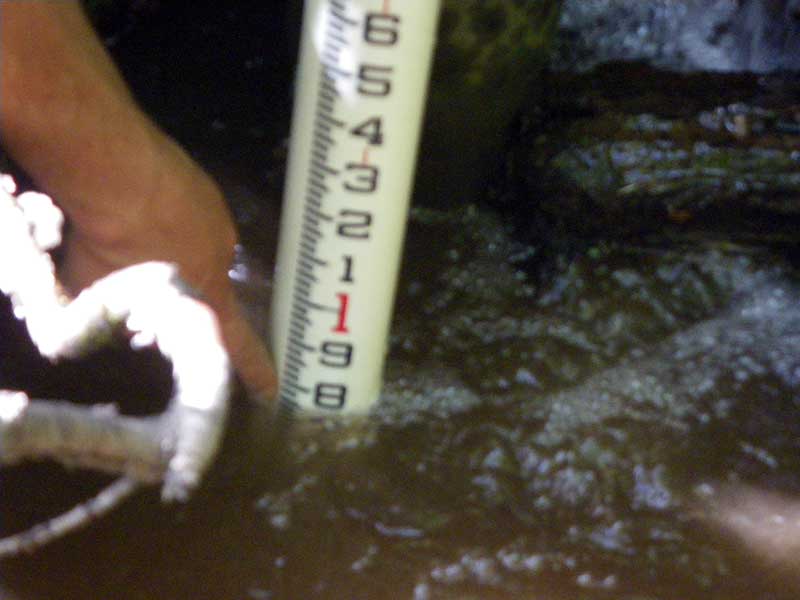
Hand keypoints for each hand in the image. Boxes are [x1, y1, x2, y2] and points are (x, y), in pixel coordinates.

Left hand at [59, 131, 277, 401]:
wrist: (117, 171)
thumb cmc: (111, 247)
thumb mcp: (105, 300)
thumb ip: (123, 317)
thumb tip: (126, 321)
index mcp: (207, 300)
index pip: (238, 346)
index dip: (256, 371)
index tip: (273, 390)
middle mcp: (224, 263)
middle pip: (212, 288)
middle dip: (189, 291)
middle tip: (154, 282)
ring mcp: (220, 222)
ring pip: (201, 249)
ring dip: (178, 252)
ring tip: (141, 239)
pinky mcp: (207, 191)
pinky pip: (193, 216)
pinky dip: (173, 220)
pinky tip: (145, 211)